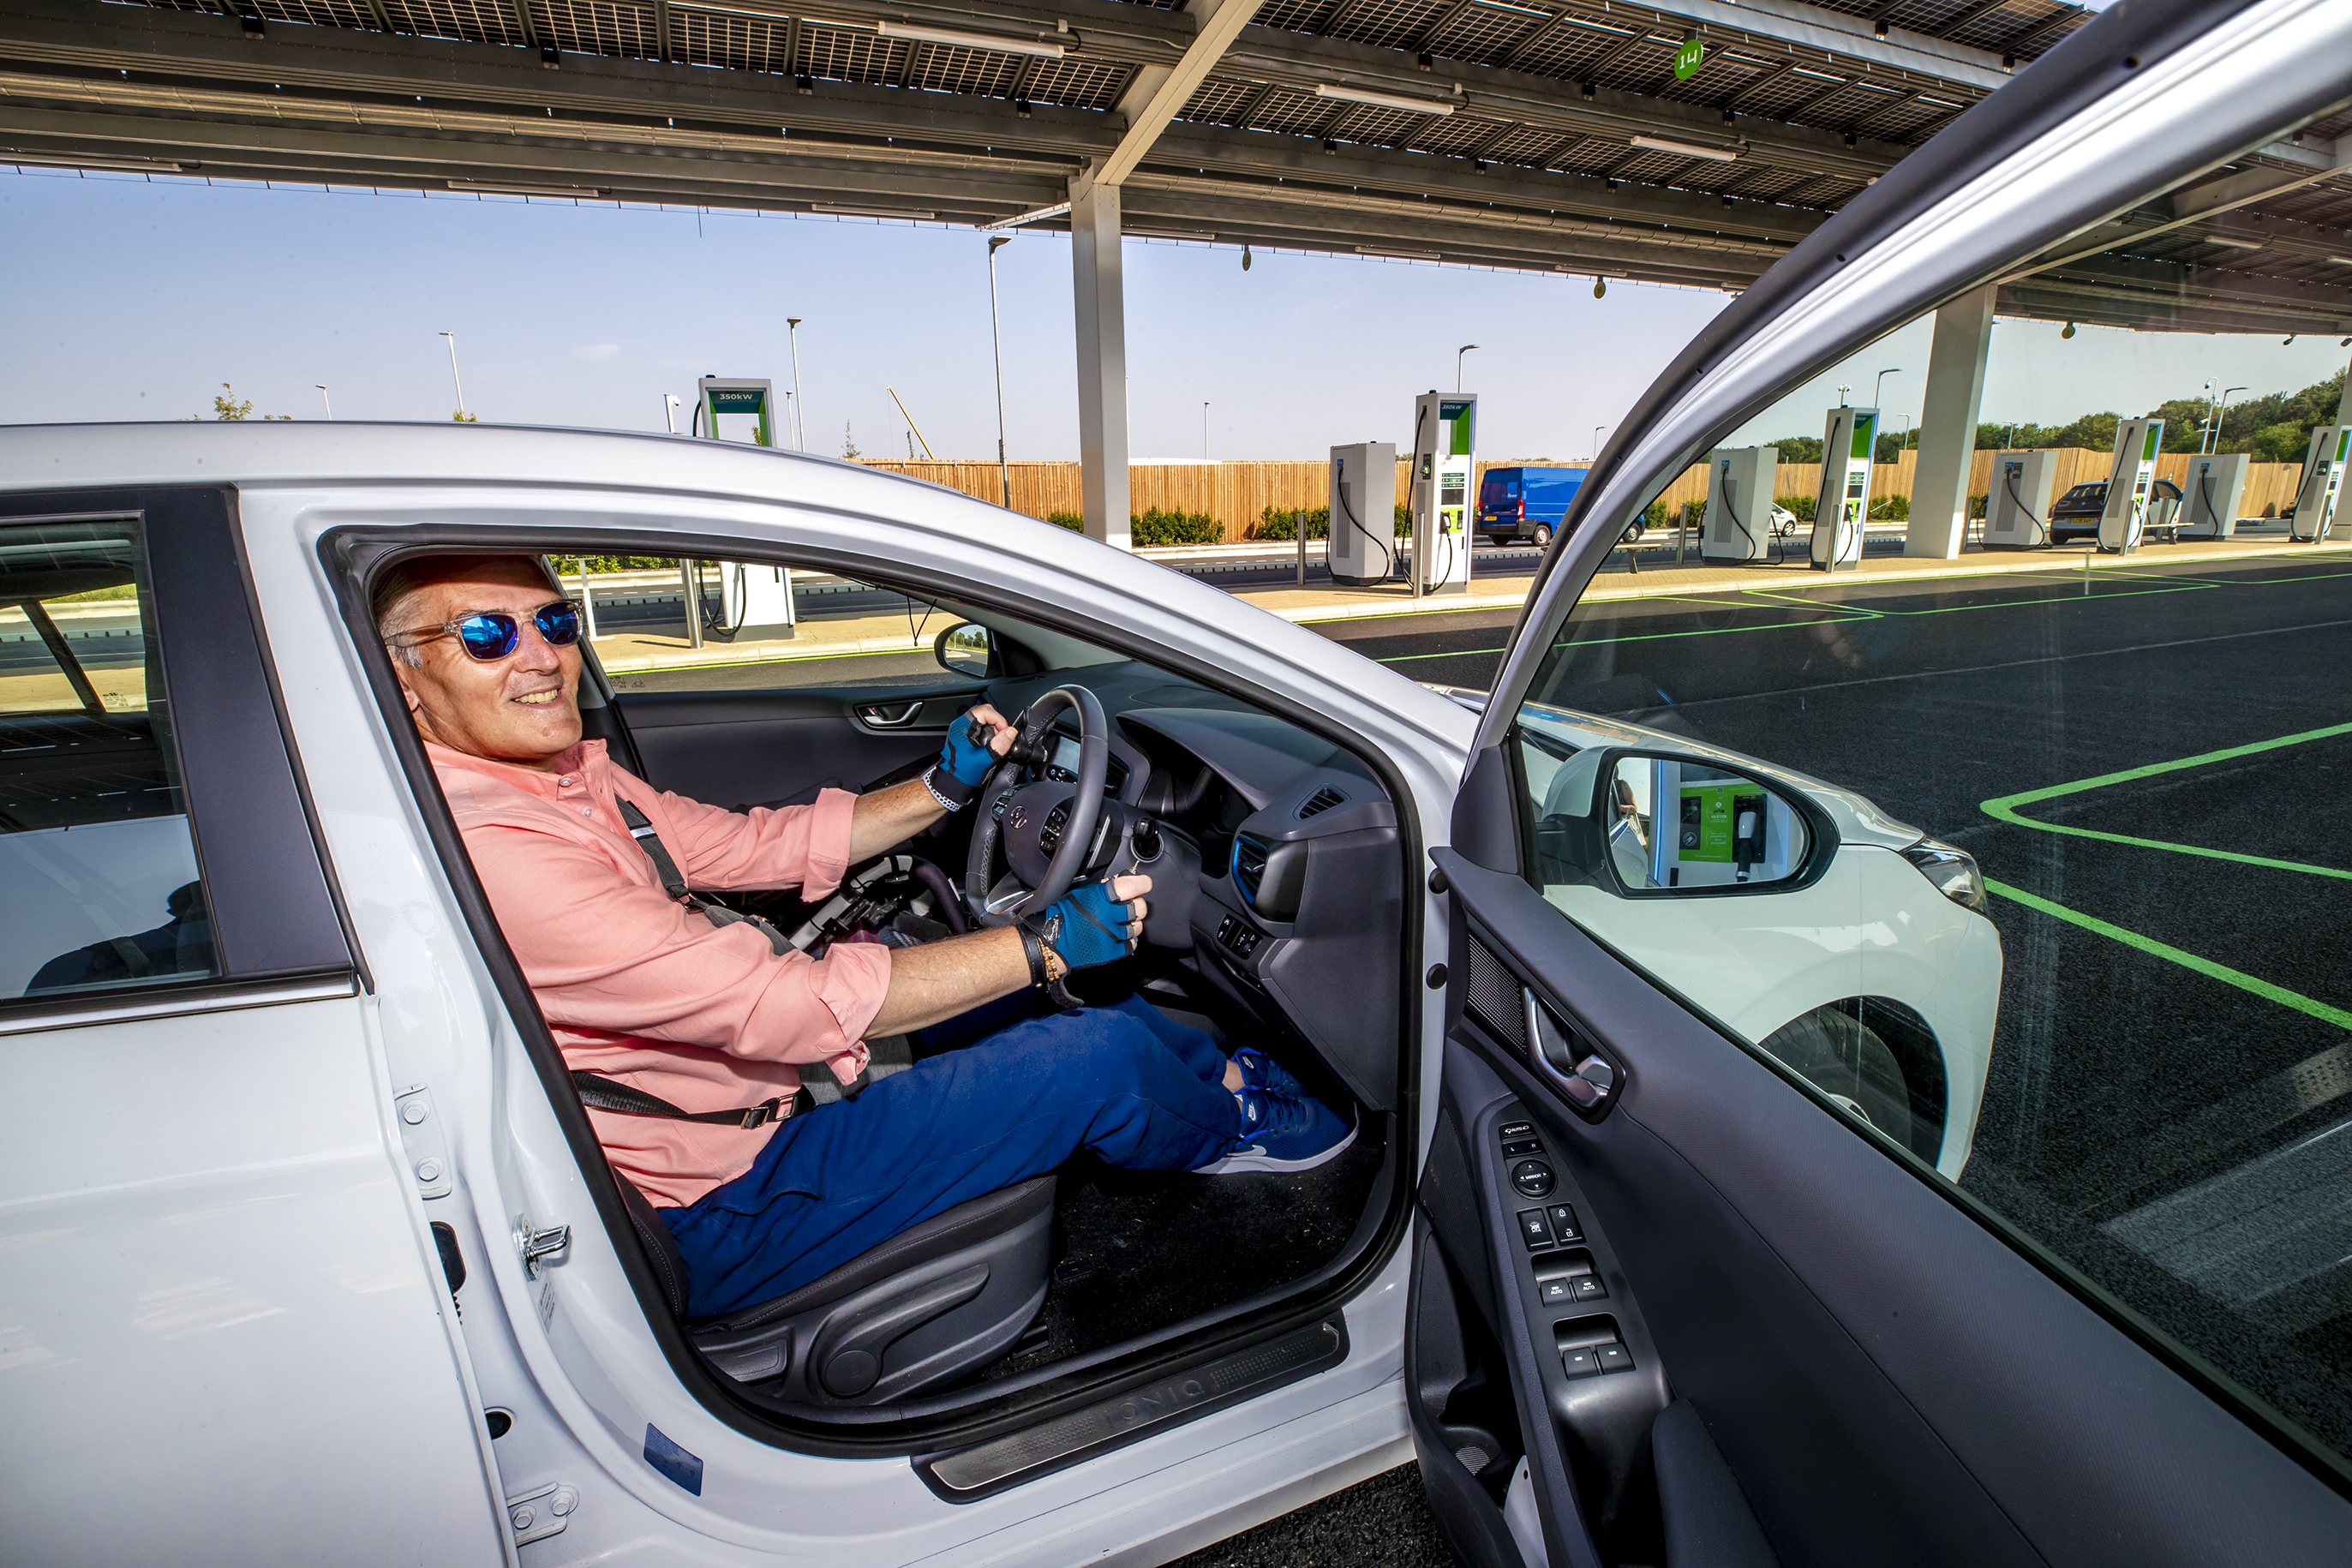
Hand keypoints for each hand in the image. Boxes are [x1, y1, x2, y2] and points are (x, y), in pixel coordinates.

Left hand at [938, 702, 1016, 789]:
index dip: (998, 719)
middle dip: (997, 722)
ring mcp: (962, 728)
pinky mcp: (965, 734)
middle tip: (1001, 736)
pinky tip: (990, 743)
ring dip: (993, 727)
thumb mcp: (985, 759)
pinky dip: (989, 731)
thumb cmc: (964, 772)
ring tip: (996, 741)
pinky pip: (980, 725)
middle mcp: (960, 725)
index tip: (1004, 731)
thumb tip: (1010, 732)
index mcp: (963, 728)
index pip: (984, 711)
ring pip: (983, 717)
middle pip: (984, 711)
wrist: (954, 782)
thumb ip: (1000, 745)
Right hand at [1030, 873, 1151, 971]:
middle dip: (1138, 905)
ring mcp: (1110, 934)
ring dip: (1132, 924)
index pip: (1131, 886)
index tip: (1145, 884)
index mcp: (1099, 897)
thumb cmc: (1061, 917)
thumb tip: (1120, 882)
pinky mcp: (1110, 951)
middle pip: (1139, 907)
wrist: (1049, 943)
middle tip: (1131, 906)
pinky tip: (1120, 937)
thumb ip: (1101, 889)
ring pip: (1137, 927)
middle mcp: (1107, 915)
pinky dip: (1128, 941)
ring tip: (1121, 924)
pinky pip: (1131, 945)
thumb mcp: (1079, 894)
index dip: (1142, 883)